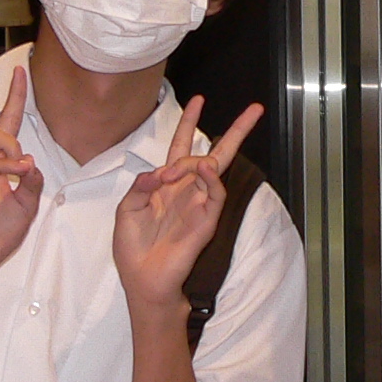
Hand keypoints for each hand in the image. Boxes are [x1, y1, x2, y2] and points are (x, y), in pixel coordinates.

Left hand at [113, 96, 263, 311]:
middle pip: (215, 152)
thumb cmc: (133, 249)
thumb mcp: (126, 209)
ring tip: (185, 168)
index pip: (182, 147)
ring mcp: (200, 203)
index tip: (198, 101)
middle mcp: (187, 190)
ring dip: (201, 159)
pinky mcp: (207, 219)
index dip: (189, 123)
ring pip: (216, 168)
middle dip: (235, 130)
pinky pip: (215, 192)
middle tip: (255, 109)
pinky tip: (203, 167)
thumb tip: (160, 171)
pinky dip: (212, 177)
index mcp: (167, 185)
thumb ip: (140, 186)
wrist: (143, 280)